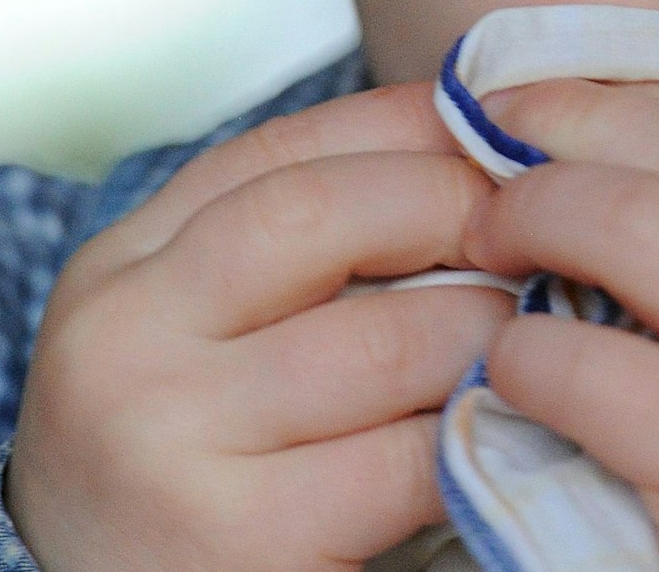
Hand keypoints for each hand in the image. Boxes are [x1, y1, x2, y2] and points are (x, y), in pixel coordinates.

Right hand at [6, 83, 512, 571]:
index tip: (497, 134)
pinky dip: (479, 436)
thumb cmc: (184, 474)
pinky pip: (410, 461)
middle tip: (538, 240)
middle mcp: (122, 340)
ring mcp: (170, 442)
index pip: (278, 151)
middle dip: (456, 210)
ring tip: (537, 341)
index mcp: (120, 272)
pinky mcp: (241, 544)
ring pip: (390, 339)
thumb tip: (468, 151)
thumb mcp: (198, 339)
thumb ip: (295, 252)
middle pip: (325, 215)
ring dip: (492, 331)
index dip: (406, 128)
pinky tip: (506, 434)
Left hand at [461, 79, 658, 571]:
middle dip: (567, 127)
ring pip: (637, 224)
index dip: (635, 92)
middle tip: (487, 140)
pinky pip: (591, 367)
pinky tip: (508, 369)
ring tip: (485, 235)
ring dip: (533, 214)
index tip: (553, 97)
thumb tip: (639, 154)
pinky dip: (522, 355)